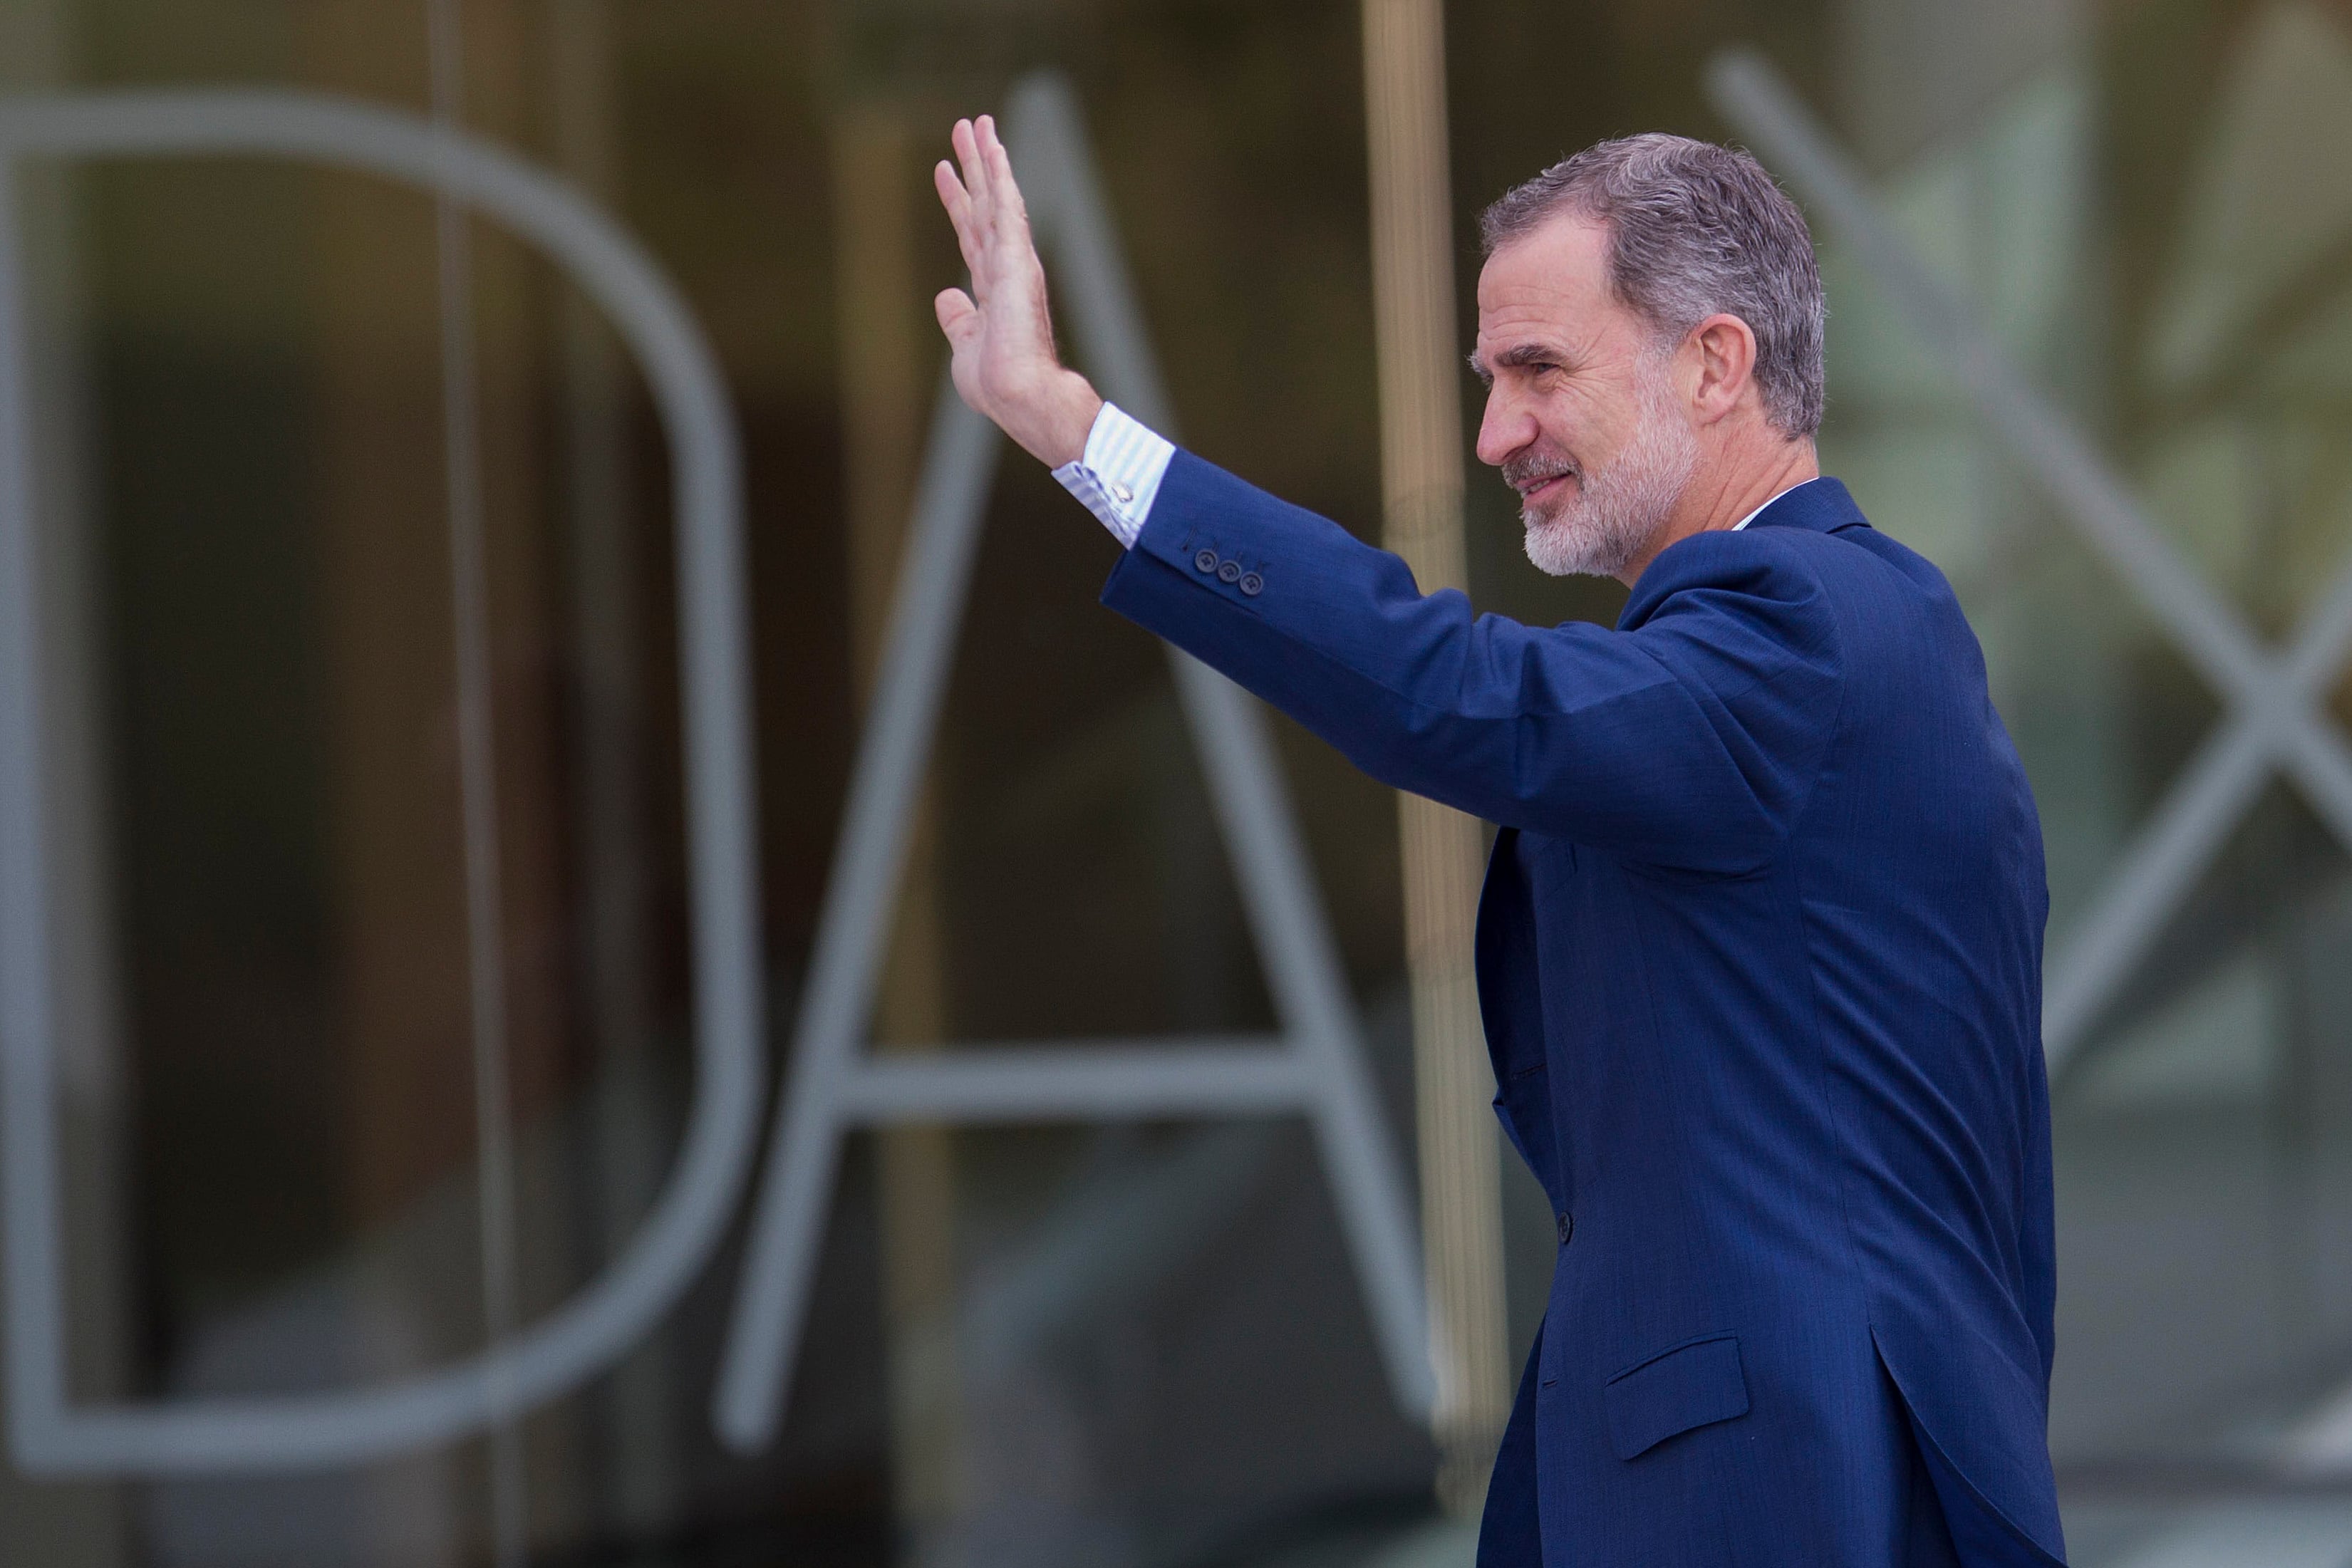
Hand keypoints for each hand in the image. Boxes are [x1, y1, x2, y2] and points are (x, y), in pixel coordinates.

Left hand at [934, 114, 1101, 466]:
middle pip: (983, 207)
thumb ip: (958, 320)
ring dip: (986, 159)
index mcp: (993, 291)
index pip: (971, 236)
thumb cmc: (998, 385)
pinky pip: (1008, 208)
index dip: (957, 202)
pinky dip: (1000, 176)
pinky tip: (994, 147)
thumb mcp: (964, 348)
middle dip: (973, 168)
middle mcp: (1005, 269)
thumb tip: (946, 297)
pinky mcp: (1018, 260)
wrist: (1021, 396)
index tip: (945, 171)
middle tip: (964, 129)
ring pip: (996, 198)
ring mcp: (1014, 262)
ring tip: (976, 123)